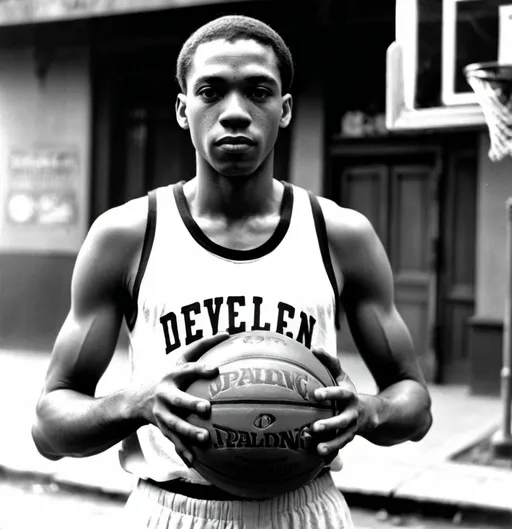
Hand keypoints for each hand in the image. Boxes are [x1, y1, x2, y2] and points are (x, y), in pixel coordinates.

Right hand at [140, 333, 229, 466]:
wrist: (137, 399)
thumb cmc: (170, 375)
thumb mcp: (180, 358)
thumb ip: (202, 345)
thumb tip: (228, 332)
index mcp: (172, 375)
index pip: (187, 370)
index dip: (200, 369)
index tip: (215, 369)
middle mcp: (165, 394)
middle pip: (177, 400)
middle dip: (191, 404)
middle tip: (207, 408)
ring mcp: (162, 414)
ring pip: (174, 424)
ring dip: (188, 432)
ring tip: (205, 439)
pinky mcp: (162, 429)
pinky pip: (173, 441)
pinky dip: (182, 451)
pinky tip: (194, 462)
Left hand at [311, 348, 362, 458]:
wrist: (370, 414)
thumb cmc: (346, 391)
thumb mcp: (341, 375)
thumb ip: (329, 362)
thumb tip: (314, 348)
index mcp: (350, 397)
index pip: (340, 394)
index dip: (329, 393)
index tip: (315, 394)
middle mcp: (352, 414)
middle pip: (342, 420)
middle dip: (330, 424)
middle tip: (314, 426)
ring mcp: (351, 430)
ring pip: (342, 439)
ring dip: (331, 445)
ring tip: (317, 449)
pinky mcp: (346, 441)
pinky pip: (338, 450)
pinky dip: (330, 455)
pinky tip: (318, 460)